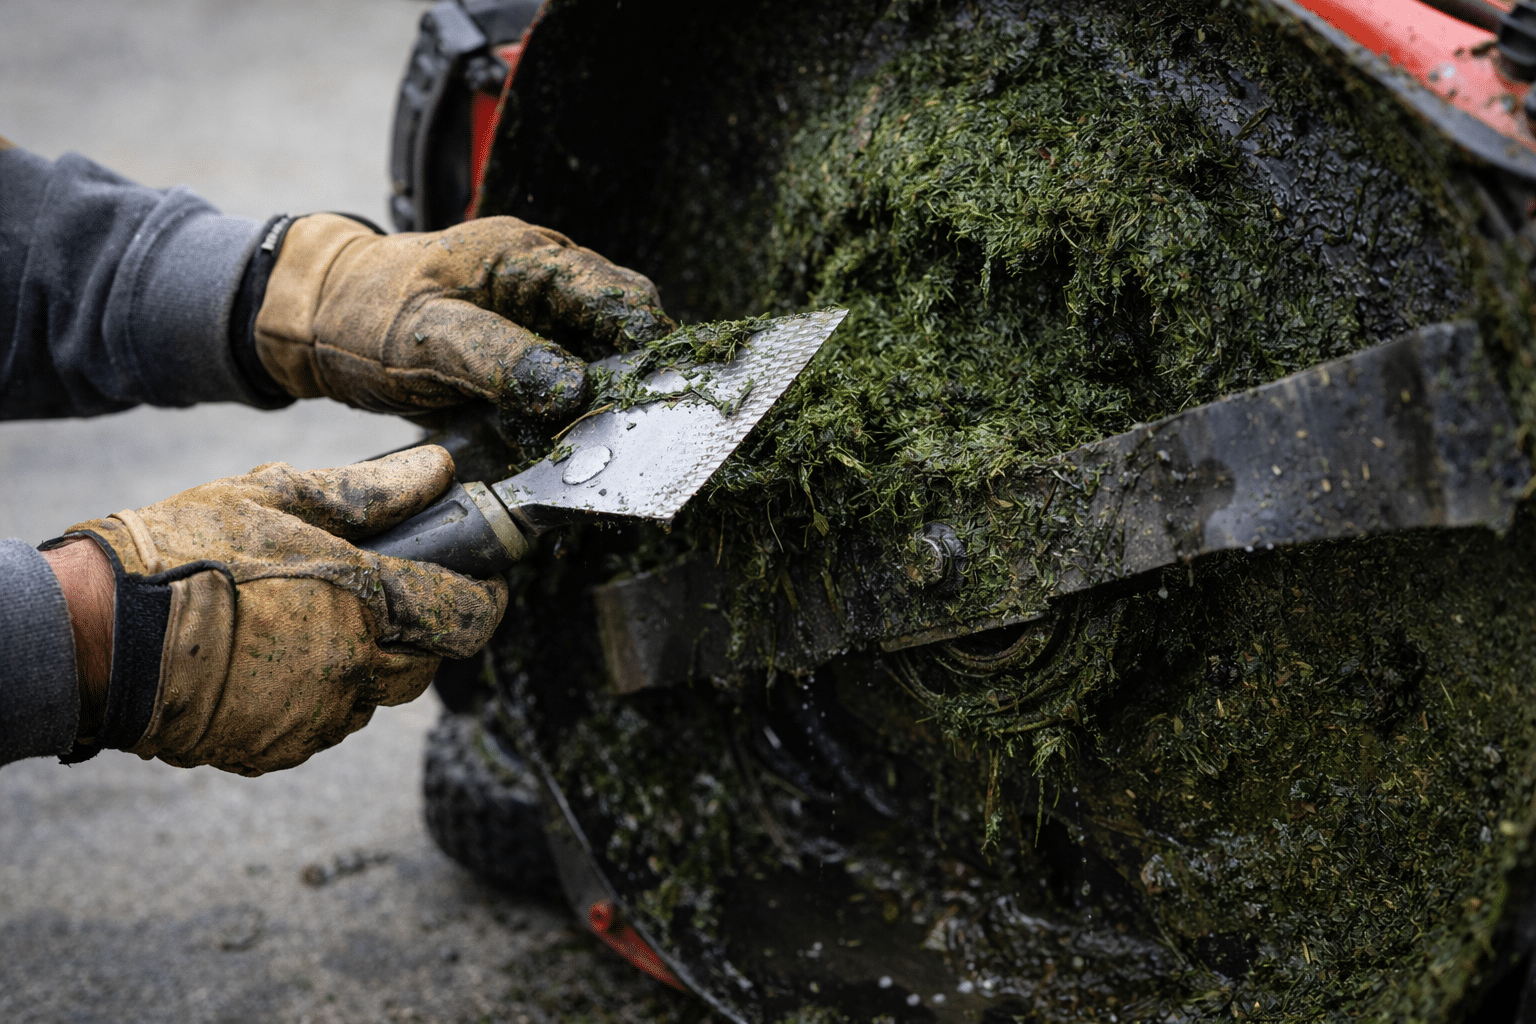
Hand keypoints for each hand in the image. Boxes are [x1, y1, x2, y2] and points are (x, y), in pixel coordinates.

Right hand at [57, 446, 505, 775]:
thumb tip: (436, 470)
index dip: (488, 598)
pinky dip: (322, 695)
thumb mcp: (278, 496)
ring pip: (378, 696)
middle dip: (426, 632)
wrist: (100, 633)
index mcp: (363, 601)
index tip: (488, 584)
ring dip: (371, 664)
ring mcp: (316, 717)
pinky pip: (328, 723)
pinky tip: (281, 659)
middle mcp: (352, 668)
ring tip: (322, 623)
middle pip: (430, 662)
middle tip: (393, 598)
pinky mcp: (280, 749)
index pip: (466, 615)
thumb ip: (370, 489)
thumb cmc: (185, 552)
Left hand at [253, 214, 674, 418]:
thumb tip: (574, 388)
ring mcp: (541, 320)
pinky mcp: (528, 355)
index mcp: (529, 256)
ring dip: (600, 404)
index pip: (617, 294)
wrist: (319, 321)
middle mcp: (548, 282)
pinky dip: (569, 417)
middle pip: (622, 331)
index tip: (656, 394)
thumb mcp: (427, 336)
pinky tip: (557, 442)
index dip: (645, 343)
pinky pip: (569, 387)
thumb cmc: (365, 313)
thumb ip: (501, 358)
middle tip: (622, 430)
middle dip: (629, 380)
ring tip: (590, 441)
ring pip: (601, 364)